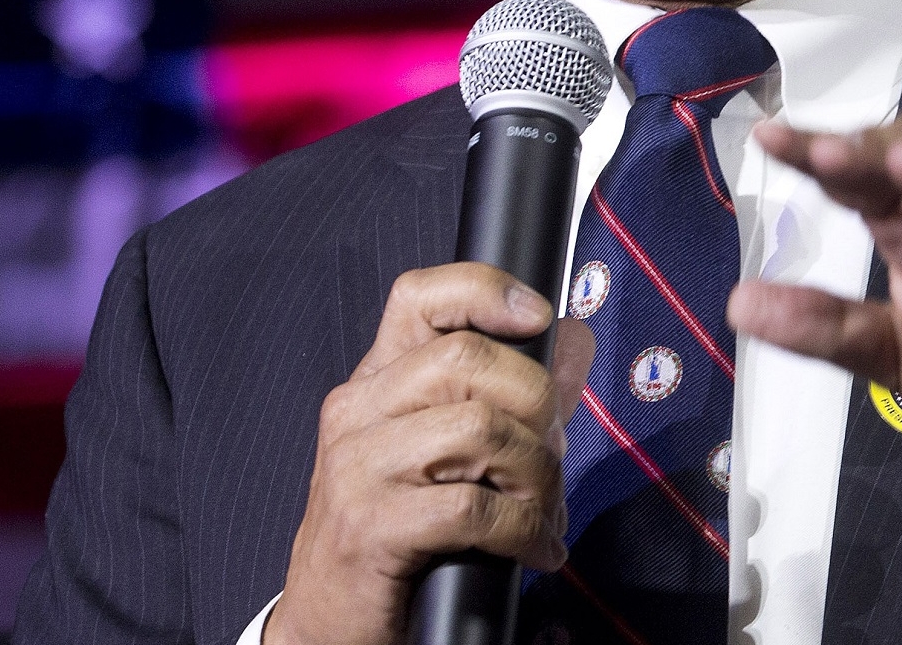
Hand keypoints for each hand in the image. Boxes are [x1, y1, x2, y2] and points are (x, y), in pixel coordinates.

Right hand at [266, 262, 594, 644]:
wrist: (330, 625)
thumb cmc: (400, 537)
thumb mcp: (450, 456)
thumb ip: (510, 399)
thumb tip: (571, 344)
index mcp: (376, 383)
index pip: (420, 297)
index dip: (486, 290)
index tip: (539, 317)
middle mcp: (357, 413)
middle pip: (468, 358)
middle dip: (538, 403)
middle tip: (551, 454)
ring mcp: (357, 468)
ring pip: (480, 428)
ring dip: (537, 474)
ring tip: (542, 509)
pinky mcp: (368, 528)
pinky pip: (473, 508)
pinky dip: (524, 530)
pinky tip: (534, 549)